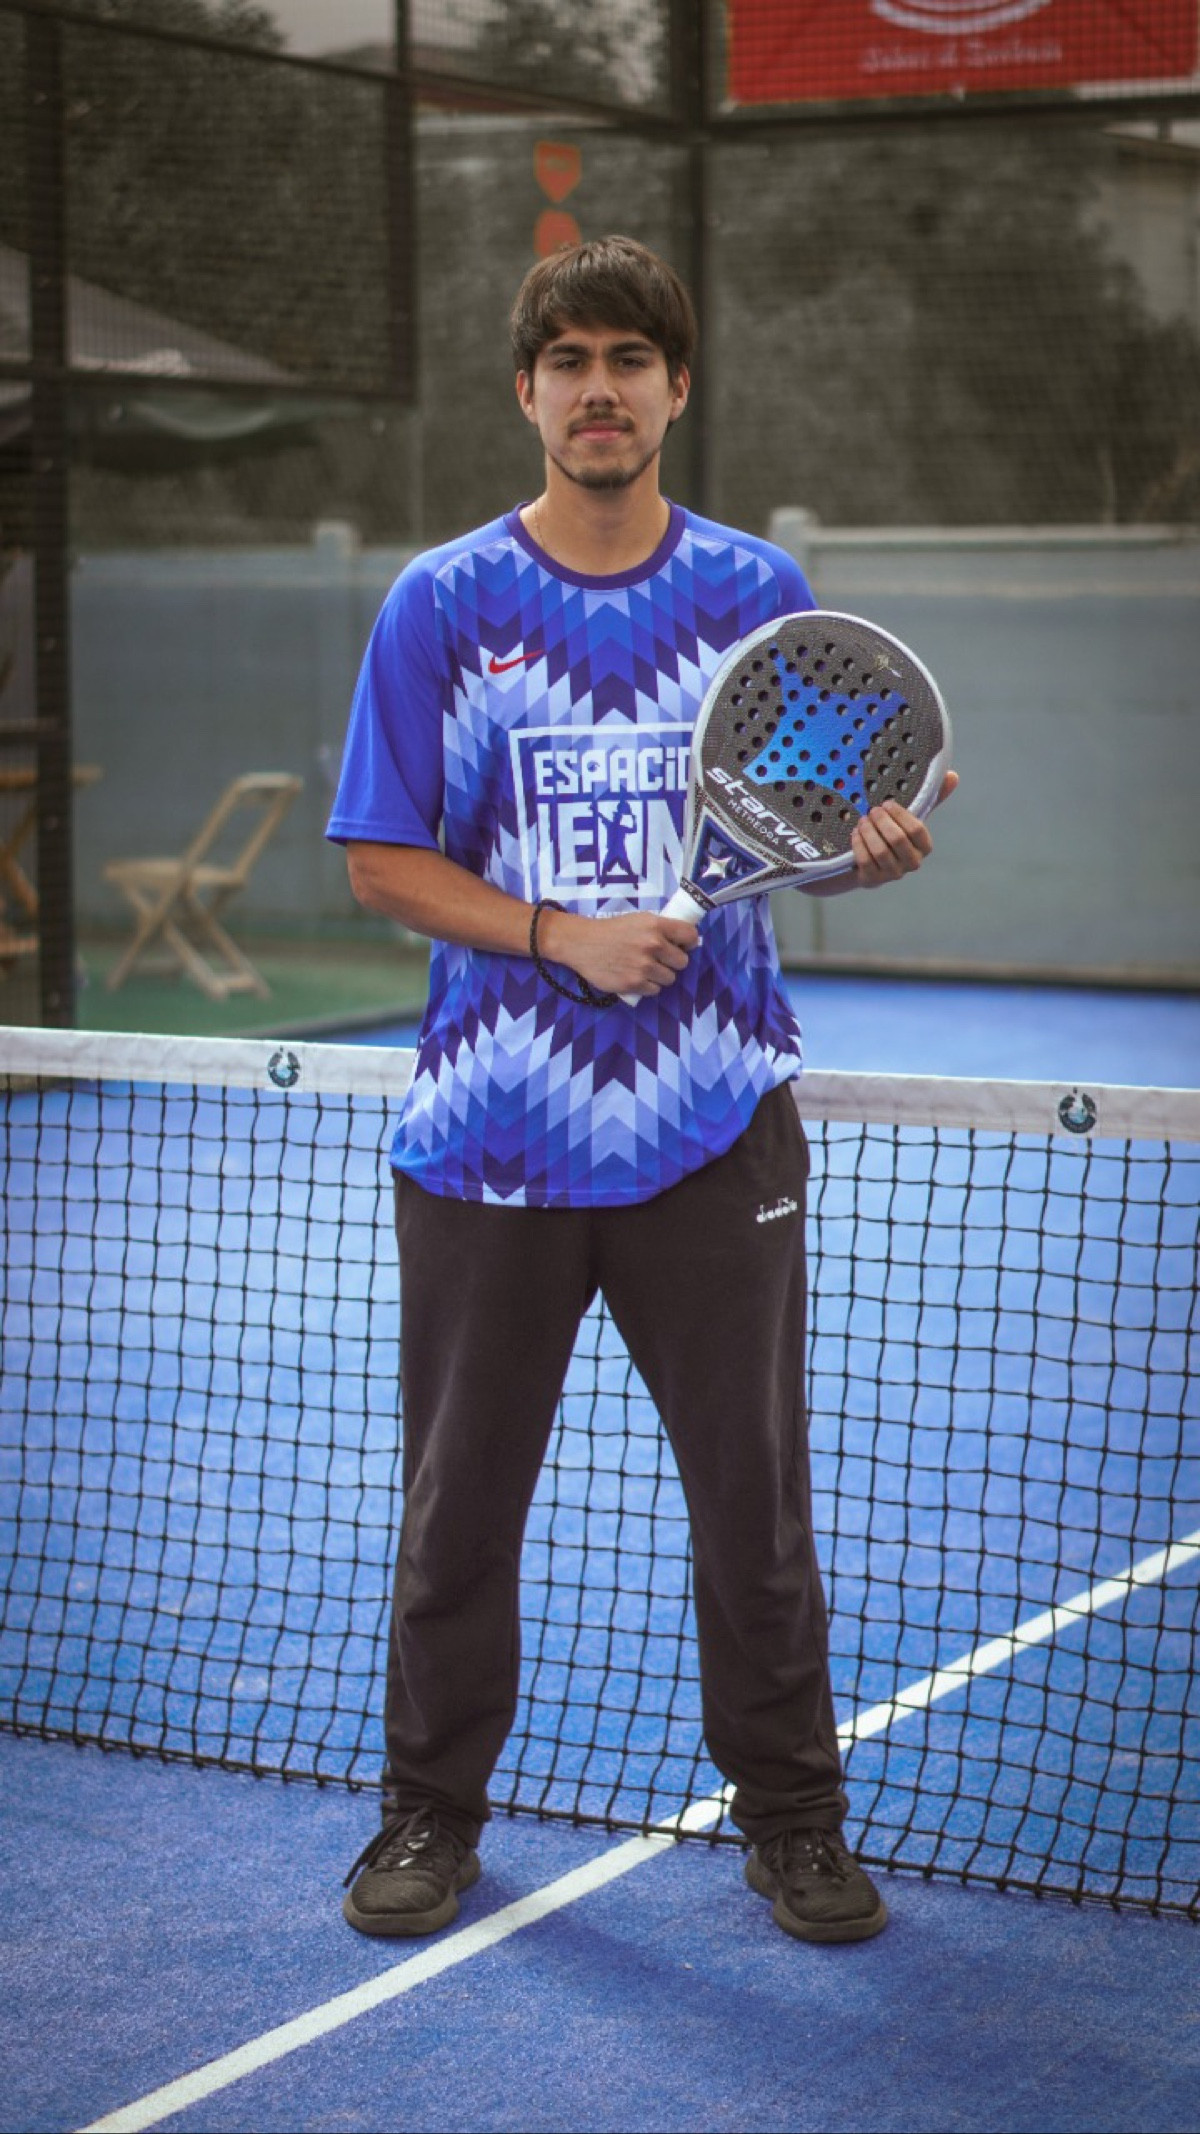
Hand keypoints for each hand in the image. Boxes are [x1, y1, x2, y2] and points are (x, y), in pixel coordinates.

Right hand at [538, 908, 699, 996]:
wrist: (582, 943)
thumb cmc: (611, 930)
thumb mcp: (638, 920)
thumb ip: (660, 929)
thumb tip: (685, 942)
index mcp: (655, 925)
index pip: (690, 936)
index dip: (688, 943)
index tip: (682, 946)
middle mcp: (652, 945)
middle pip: (682, 962)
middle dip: (672, 962)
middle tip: (659, 960)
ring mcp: (643, 966)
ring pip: (669, 979)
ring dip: (660, 976)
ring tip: (645, 969)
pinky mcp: (634, 984)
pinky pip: (654, 990)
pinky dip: (647, 986)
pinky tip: (636, 977)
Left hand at [851, 770, 957, 887]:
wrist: (870, 863)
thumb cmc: (894, 834)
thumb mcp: (910, 818)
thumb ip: (930, 798)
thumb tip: (952, 775)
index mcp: (924, 847)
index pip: (917, 830)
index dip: (900, 815)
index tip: (887, 803)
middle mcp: (912, 862)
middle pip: (898, 840)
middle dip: (882, 822)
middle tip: (872, 810)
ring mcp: (893, 874)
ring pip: (880, 851)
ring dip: (869, 832)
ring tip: (862, 820)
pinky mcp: (874, 880)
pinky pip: (866, 861)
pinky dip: (859, 845)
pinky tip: (856, 833)